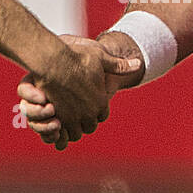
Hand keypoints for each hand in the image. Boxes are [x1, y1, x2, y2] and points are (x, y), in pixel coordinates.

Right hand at [20, 32, 142, 149]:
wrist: (53, 62)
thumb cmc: (77, 58)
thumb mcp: (101, 58)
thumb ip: (119, 66)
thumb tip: (139, 64)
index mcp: (100, 101)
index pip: (102, 115)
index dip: (96, 111)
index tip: (89, 105)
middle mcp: (88, 113)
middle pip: (89, 127)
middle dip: (84, 122)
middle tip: (77, 114)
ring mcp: (71, 118)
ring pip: (74, 134)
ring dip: (71, 129)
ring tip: (64, 119)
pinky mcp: (56, 118)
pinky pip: (59, 134)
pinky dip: (57, 131)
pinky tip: (53, 120)